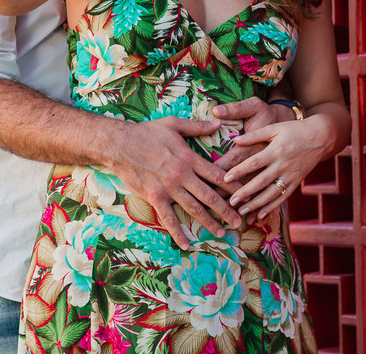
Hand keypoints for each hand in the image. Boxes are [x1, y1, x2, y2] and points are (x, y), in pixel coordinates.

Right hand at [105, 116, 241, 247]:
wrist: (120, 145)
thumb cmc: (146, 132)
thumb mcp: (174, 124)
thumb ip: (197, 126)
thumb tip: (218, 122)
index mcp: (189, 158)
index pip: (217, 174)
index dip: (233, 185)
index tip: (245, 193)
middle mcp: (182, 176)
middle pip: (210, 196)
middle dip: (226, 210)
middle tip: (239, 221)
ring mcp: (169, 188)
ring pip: (194, 209)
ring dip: (209, 223)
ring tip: (221, 233)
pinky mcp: (155, 197)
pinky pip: (168, 218)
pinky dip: (178, 232)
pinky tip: (187, 243)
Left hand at [222, 116, 334, 223]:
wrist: (321, 137)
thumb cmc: (295, 130)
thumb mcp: (275, 128)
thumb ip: (255, 135)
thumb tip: (235, 140)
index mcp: (276, 151)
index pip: (254, 163)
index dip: (240, 171)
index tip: (226, 179)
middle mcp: (283, 165)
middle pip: (261, 182)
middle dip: (245, 193)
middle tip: (230, 202)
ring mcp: (290, 176)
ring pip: (271, 194)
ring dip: (256, 204)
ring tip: (242, 212)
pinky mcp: (296, 183)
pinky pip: (283, 197)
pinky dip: (272, 207)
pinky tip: (261, 214)